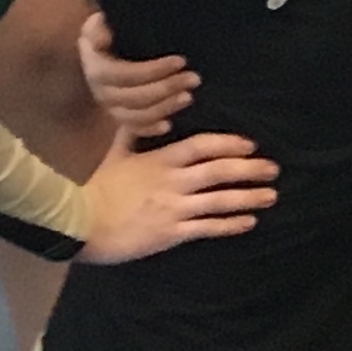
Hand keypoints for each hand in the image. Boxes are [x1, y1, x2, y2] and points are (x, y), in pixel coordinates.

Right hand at [74, 123, 277, 264]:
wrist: (78, 225)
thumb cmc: (96, 189)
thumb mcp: (115, 155)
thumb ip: (132, 134)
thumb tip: (145, 117)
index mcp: (161, 160)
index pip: (203, 146)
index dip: (229, 144)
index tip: (250, 144)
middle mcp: (173, 182)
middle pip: (219, 171)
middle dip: (250, 168)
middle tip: (273, 168)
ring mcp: (174, 208)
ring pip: (220, 200)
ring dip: (248, 197)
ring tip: (270, 195)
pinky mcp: (170, 233)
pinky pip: (207, 228)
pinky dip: (230, 224)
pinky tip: (248, 222)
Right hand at [77, 11, 197, 136]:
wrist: (109, 45)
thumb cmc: (111, 29)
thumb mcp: (102, 22)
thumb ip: (98, 28)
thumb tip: (100, 37)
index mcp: (96, 67)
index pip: (123, 74)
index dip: (152, 71)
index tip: (181, 61)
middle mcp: (100, 90)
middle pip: (132, 97)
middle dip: (165, 89)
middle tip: (194, 79)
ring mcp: (109, 106)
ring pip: (134, 116)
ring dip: (163, 108)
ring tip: (188, 97)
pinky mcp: (119, 116)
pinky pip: (132, 129)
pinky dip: (149, 129)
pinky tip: (168, 125)